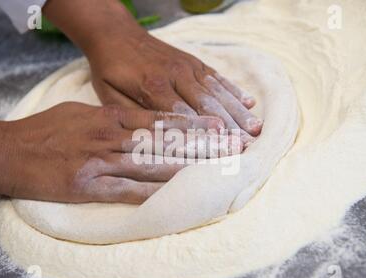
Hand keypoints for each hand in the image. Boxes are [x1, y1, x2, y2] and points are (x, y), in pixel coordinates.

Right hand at [0, 102, 228, 203]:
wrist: (8, 151)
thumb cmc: (46, 130)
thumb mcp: (82, 111)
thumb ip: (113, 117)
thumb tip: (138, 121)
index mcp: (111, 117)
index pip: (162, 120)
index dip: (193, 125)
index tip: (220, 128)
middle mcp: (111, 136)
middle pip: (165, 141)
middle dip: (201, 145)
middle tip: (231, 148)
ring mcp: (101, 161)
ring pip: (151, 164)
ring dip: (185, 168)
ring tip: (214, 170)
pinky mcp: (88, 186)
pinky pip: (127, 190)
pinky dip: (152, 192)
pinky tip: (175, 194)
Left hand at [43, 0, 262, 142]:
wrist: (115, 34)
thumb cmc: (110, 71)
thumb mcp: (110, 97)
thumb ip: (134, 117)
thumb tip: (156, 140)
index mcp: (153, 88)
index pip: (184, 119)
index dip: (204, 137)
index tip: (221, 154)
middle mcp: (176, 76)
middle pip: (208, 107)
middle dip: (229, 129)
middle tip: (247, 148)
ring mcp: (188, 67)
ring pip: (218, 93)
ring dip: (238, 113)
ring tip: (256, 130)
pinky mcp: (194, 61)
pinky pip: (218, 77)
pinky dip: (234, 91)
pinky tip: (249, 103)